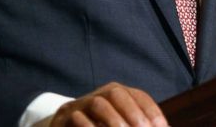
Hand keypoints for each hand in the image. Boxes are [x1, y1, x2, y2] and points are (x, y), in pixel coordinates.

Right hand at [50, 82, 167, 126]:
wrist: (64, 126)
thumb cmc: (98, 126)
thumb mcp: (120, 122)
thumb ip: (138, 123)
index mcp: (118, 94)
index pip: (138, 95)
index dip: (152, 111)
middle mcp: (100, 94)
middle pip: (117, 93)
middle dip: (133, 112)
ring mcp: (81, 104)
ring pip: (98, 103)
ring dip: (113, 120)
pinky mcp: (65, 117)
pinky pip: (78, 118)